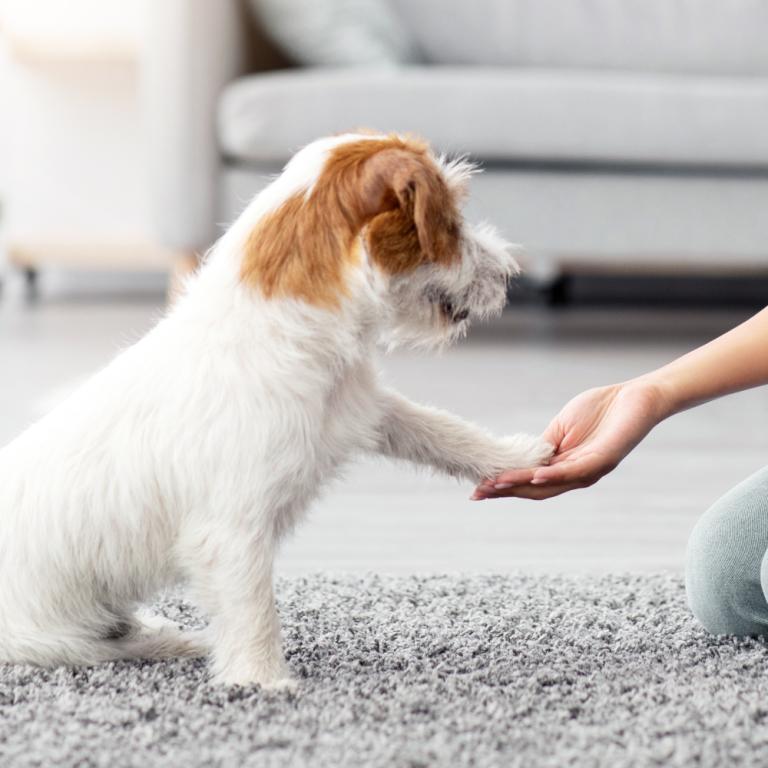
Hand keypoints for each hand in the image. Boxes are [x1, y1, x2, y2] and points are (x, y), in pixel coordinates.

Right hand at [472, 378, 668, 499]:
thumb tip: (518, 458)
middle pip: (535, 490)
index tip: (478, 489)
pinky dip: (551, 476)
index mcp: (565, 467)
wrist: (635, 397)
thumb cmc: (601, 409)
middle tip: (479, 493)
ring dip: (521, 486)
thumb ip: (543, 445)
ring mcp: (590, 469)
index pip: (529, 482)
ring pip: (549, 484)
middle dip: (505, 491)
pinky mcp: (603, 459)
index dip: (503, 486)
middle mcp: (577, 475)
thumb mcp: (561, 428)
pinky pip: (573, 471)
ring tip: (497, 485)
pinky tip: (533, 476)